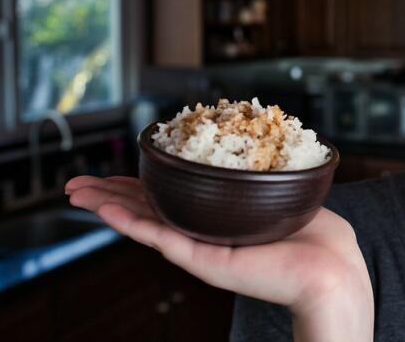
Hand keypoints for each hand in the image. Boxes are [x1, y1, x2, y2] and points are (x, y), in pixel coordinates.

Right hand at [65, 175, 373, 339]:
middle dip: (109, 194)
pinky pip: (162, 239)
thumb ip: (257, 173)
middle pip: (146, 209)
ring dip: (108, 207)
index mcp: (215, 218)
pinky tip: (108, 210)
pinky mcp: (206, 261)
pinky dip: (132, 224)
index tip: (112, 169)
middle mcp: (203, 233)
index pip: (169, 197)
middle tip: (75, 184)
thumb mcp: (279, 190)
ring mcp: (201, 248)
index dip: (138, 183)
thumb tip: (258, 136)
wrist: (329, 268)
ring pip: (144, 224)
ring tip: (77, 194)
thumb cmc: (313, 233)